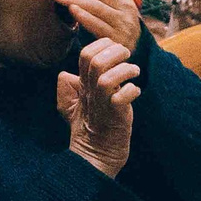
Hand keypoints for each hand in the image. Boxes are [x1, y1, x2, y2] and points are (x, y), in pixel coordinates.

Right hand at [56, 36, 137, 177]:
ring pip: (107, 78)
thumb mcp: (74, 106)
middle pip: (95, 61)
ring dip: (125, 70)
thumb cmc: (90, 128)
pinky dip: (131, 91)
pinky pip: (121, 98)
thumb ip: (69, 88)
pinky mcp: (114, 117)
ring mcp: (102, 104)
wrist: (95, 156)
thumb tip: (64, 75)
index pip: (86, 54)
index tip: (116, 50)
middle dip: (116, 52)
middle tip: (127, 56)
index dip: (103, 45)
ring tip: (134, 72)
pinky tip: (135, 92)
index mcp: (82, 85)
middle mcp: (90, 92)